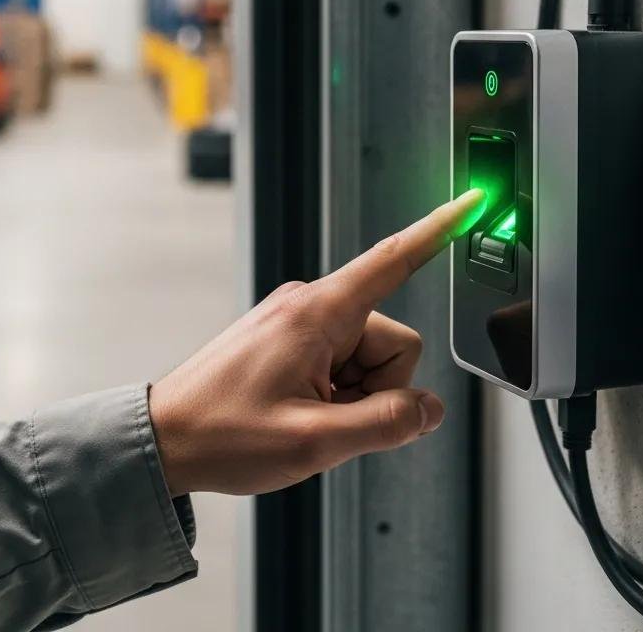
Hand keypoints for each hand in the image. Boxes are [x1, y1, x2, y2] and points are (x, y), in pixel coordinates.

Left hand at [149, 188, 484, 496]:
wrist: (168, 438)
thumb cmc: (222, 432)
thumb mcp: (313, 441)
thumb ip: (384, 424)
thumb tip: (428, 409)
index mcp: (316, 312)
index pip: (393, 261)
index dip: (439, 231)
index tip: (474, 201)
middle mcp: (310, 305)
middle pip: (392, 342)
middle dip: (376, 388)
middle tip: (327, 418)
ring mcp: (300, 320)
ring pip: (370, 357)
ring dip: (354, 396)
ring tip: (307, 415)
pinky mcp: (293, 337)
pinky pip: (344, 362)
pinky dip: (337, 393)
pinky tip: (301, 410)